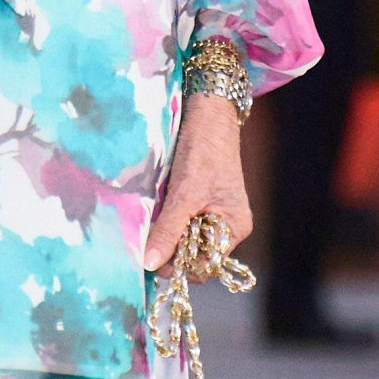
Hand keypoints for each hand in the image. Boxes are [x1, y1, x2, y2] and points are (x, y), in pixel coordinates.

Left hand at [143, 93, 250, 280]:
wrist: (206, 112)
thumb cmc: (203, 150)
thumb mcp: (184, 194)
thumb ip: (168, 230)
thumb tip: (150, 263)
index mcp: (234, 228)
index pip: (204, 265)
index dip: (178, 266)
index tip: (150, 259)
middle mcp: (227, 225)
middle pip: (194, 253)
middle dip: (170, 249)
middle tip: (144, 241)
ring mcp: (214, 212)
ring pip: (185, 237)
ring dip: (166, 233)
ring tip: (150, 222)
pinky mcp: (200, 199)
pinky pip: (181, 220)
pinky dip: (167, 219)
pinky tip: (155, 211)